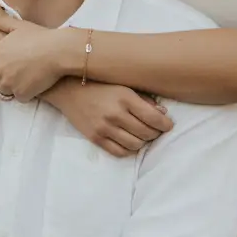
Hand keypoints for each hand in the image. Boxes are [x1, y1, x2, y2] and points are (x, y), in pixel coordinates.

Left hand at [0, 13, 75, 101]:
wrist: (60, 51)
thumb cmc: (41, 37)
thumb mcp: (18, 26)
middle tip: (16, 74)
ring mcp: (8, 83)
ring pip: (4, 93)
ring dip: (12, 88)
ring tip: (27, 76)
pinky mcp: (21, 93)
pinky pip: (19, 98)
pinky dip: (26, 93)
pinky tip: (35, 82)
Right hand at [53, 78, 172, 155]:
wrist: (68, 88)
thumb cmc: (99, 84)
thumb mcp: (123, 85)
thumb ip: (143, 99)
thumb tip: (162, 113)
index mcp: (125, 97)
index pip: (153, 118)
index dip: (165, 124)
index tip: (168, 125)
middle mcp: (116, 114)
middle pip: (146, 133)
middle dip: (155, 133)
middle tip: (155, 129)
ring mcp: (104, 128)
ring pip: (135, 145)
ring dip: (143, 142)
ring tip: (142, 135)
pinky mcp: (95, 138)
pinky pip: (119, 152)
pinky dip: (129, 149)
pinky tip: (130, 141)